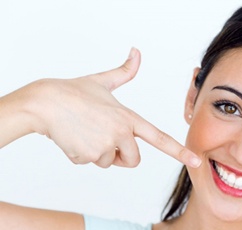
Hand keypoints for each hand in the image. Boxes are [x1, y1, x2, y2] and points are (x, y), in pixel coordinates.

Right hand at [19, 48, 200, 167]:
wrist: (43, 103)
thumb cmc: (72, 92)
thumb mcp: (102, 82)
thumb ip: (124, 72)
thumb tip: (136, 52)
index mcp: (128, 117)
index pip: (159, 138)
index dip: (179, 151)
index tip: (196, 160)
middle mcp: (121, 133)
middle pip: (133, 161)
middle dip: (122, 156)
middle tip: (105, 139)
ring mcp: (105, 146)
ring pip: (109, 162)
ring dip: (98, 153)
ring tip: (85, 132)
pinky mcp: (88, 157)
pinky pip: (91, 163)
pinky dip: (82, 155)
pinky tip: (74, 138)